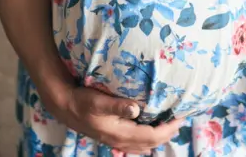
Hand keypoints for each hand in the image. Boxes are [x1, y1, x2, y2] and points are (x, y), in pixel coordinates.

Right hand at [42, 74, 183, 154]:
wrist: (64, 106)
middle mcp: (119, 140)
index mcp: (119, 132)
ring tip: (170, 126)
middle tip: (180, 120)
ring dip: (158, 137)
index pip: (150, 136)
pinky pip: (135, 144)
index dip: (167, 129)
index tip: (180, 118)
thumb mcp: (98, 100)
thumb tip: (136, 109)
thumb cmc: (81, 100)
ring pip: (143, 145)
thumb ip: (117, 105)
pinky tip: (150, 132)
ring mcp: (115, 140)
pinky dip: (147, 139)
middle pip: (150, 143)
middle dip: (167, 133)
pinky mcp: (112, 136)